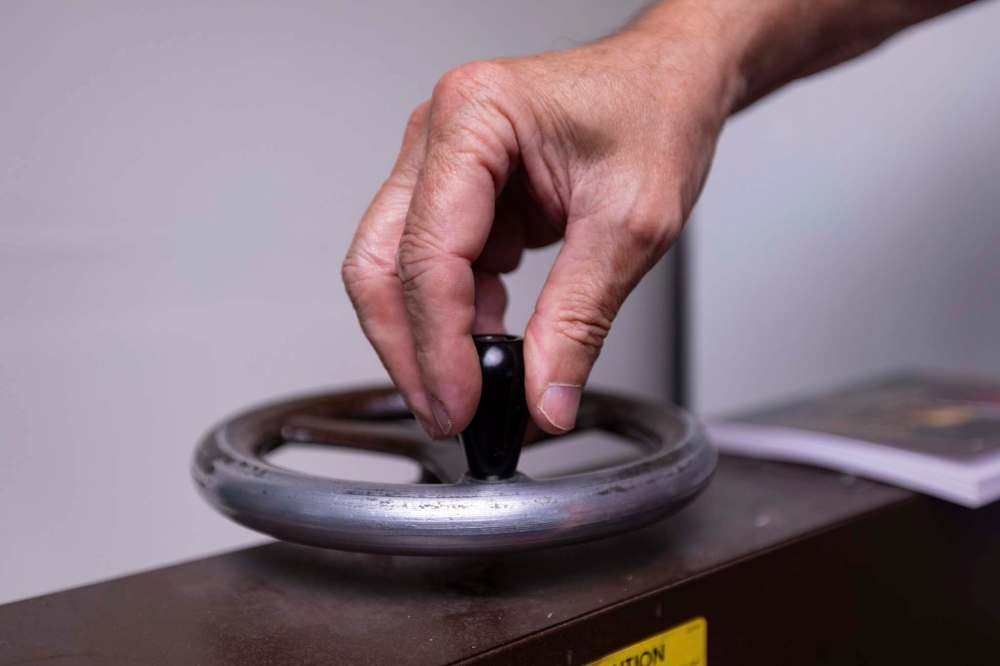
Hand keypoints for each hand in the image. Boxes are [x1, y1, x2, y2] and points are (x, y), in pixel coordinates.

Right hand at [342, 15, 736, 437]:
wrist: (671, 84)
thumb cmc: (655, 114)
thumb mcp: (631, 225)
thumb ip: (577, 321)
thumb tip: (543, 399)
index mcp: (474, 118)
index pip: (427, 252)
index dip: (438, 344)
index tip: (463, 404)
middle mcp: (439, 135)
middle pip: (382, 263)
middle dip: (408, 349)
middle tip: (446, 414)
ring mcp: (440, 165)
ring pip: (396, 271)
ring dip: (429, 339)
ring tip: (475, 393)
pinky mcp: (458, 195)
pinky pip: (434, 269)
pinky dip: (456, 318)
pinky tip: (490, 346)